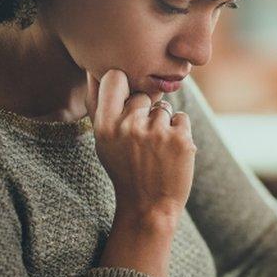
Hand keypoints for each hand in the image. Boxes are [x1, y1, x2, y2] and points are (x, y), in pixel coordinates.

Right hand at [85, 69, 195, 224]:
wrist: (149, 206)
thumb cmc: (125, 170)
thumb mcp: (104, 142)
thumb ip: (100, 107)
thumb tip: (95, 69)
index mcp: (105, 126)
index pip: (114, 77)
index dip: (123, 83)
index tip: (126, 97)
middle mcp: (129, 126)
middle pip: (143, 95)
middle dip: (145, 112)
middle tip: (142, 141)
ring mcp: (157, 132)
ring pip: (164, 108)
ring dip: (163, 124)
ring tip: (156, 150)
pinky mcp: (181, 139)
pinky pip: (181, 118)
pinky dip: (179, 132)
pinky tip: (170, 152)